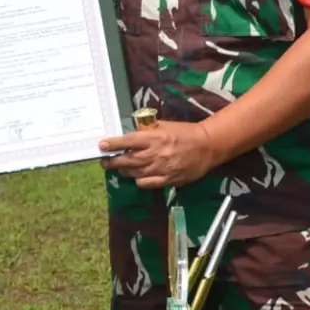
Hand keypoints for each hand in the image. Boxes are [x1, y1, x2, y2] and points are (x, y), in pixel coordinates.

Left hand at [98, 121, 218, 188]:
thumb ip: (148, 130)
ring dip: (124, 171)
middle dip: (113, 161)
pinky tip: (137, 177)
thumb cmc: (185, 132)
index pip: (128, 141)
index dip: (113, 144)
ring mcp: (162, 168)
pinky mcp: (169, 180)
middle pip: (128, 160)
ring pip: (135, 173)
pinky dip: (139, 181)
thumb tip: (131, 133)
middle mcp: (156, 154)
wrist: (207, 146)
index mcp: (155, 138)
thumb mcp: (165, 125)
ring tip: (119, 168)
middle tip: (104, 162)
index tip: (102, 145)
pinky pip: (147, 183)